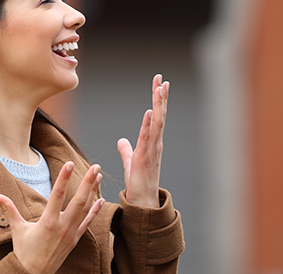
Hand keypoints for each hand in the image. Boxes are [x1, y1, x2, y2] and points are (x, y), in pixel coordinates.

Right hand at [0, 162, 103, 273]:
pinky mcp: (75, 239)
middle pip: (79, 200)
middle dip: (88, 182)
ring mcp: (71, 233)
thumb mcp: (16, 229)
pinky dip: (95, 211)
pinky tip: (101, 200)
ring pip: (86, 209)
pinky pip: (88, 222)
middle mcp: (62, 226)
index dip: (64, 178)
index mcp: (48, 222)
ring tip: (99, 176)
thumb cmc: (24, 252)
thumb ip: (8, 210)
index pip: (58, 195)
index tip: (70, 164)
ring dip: (93, 192)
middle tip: (95, 167)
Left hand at [117, 74, 168, 207]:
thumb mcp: (130, 162)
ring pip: (158, 122)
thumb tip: (121, 140)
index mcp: (152, 142)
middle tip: (161, 78)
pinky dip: (149, 124)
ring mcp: (152, 150)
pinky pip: (148, 137)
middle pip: (160, 114)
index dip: (158, 100)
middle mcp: (155, 143)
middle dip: (160, 96)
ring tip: (160, 88)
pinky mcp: (145, 158)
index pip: (157, 116)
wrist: (142, 203)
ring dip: (159, 105)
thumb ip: (126, 150)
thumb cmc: (138, 184)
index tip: (159, 83)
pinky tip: (150, 111)